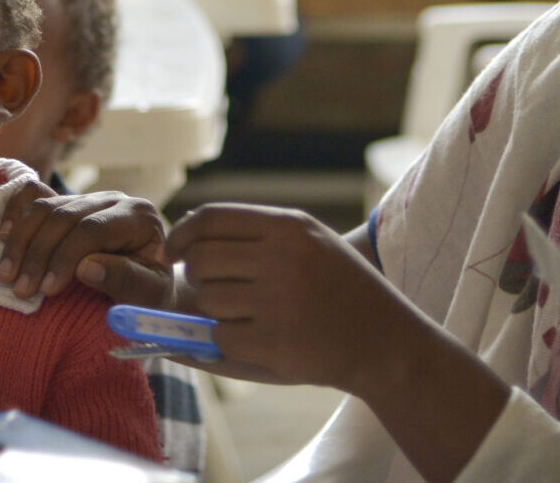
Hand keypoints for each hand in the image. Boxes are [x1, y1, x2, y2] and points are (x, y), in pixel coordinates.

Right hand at [0, 187, 175, 304]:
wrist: (147, 286)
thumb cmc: (149, 294)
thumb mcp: (147, 294)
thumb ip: (124, 279)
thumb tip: (85, 268)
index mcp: (139, 216)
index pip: (93, 229)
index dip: (65, 257)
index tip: (47, 290)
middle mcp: (113, 199)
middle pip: (64, 216)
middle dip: (38, 254)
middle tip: (20, 290)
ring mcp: (88, 197)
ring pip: (45, 206)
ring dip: (20, 241)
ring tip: (5, 276)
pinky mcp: (68, 202)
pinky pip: (34, 194)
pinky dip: (15, 212)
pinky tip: (2, 236)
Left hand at [167, 204, 426, 391]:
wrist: (387, 342)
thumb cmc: (343, 290)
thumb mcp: (311, 243)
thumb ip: (257, 233)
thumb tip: (186, 230)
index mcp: (289, 226)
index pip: (211, 218)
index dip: (182, 235)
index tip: (172, 252)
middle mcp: (283, 258)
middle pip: (202, 260)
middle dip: (198, 277)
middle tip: (217, 289)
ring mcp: (279, 301)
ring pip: (207, 299)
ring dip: (216, 311)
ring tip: (247, 315)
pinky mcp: (275, 342)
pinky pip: (220, 337)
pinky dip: (228, 342)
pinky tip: (256, 340)